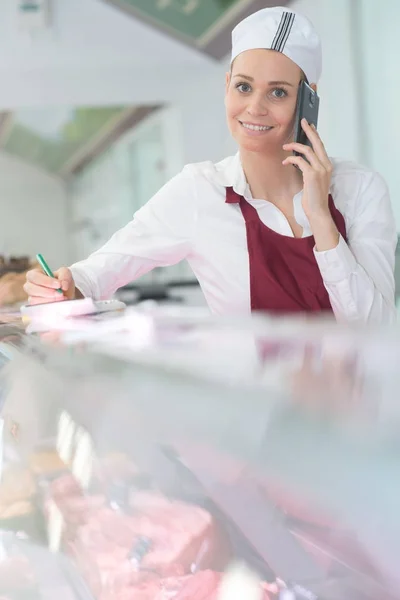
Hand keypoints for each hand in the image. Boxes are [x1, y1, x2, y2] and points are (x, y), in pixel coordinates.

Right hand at [23, 267, 75, 304]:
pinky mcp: (36, 307)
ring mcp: (32, 297)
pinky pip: (38, 308)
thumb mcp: (65, 273)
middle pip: (31, 289)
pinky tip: (58, 303)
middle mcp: (30, 286)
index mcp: (34, 274)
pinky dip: (49, 306)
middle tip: (60, 293)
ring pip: (34, 300)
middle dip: (47, 292)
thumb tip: (63, 286)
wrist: (65, 293)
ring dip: (49, 300)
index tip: (58, 285)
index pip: (34, 276)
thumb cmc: (61, 280)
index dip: (45, 281)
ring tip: (61, 298)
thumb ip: (64, 276)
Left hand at [282, 119, 338, 250]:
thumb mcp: (315, 180)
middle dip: (309, 131)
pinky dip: (291, 159)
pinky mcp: (312, 175)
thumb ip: (311, 169)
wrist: (318, 211)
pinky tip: (285, 162)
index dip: (315, 135)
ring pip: (307, 150)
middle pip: (317, 143)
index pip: (321, 146)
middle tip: (303, 122)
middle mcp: (326, 165)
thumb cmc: (315, 197)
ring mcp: (320, 170)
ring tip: (285, 147)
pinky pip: (300, 161)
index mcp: (328, 165)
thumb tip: (301, 160)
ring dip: (295, 146)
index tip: (309, 126)